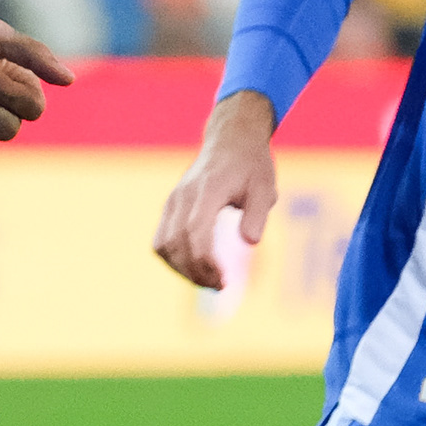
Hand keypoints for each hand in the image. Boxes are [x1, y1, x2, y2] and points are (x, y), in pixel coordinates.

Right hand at [153, 89, 279, 287]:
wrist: (231, 139)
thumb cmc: (252, 165)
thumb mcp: (265, 187)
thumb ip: (258, 214)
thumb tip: (250, 242)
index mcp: (208, 189)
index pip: (195, 231)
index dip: (205, 261)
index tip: (224, 279)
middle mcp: (184, 195)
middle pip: (176, 243)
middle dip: (195, 272)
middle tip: (221, 286)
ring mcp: (173, 201)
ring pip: (163, 245)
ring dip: (182, 270)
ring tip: (209, 281)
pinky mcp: (170, 207)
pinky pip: (161, 240)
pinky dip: (173, 260)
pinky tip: (196, 268)